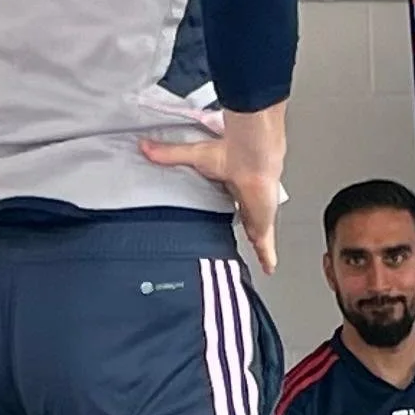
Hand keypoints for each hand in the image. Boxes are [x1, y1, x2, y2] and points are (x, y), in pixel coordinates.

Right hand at [140, 107, 284, 272]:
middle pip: (247, 218)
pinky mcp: (262, 224)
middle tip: (242, 240)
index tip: (224, 214)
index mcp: (234, 183)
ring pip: (257, 233)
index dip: (228, 206)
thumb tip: (145, 146)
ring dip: (259, 245)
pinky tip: (269, 268)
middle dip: (247, 227)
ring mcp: (256, 213)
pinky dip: (267, 257)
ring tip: (259, 258)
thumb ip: (169, 154)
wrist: (251, 158)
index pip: (231, 198)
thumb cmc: (228, 153)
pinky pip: (264, 246)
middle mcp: (247, 199)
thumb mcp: (192, 156)